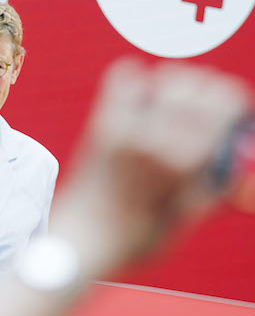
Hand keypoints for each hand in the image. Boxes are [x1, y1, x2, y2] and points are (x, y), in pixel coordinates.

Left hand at [52, 59, 250, 275]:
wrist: (80, 240)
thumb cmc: (133, 238)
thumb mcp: (187, 216)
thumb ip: (212, 183)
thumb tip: (235, 157)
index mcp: (186, 163)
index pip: (225, 105)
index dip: (235, 102)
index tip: (235, 107)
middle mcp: (159, 139)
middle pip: (200, 84)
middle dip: (210, 90)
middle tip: (207, 104)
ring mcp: (129, 128)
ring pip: (167, 75)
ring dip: (177, 83)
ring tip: (175, 100)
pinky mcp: (104, 122)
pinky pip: (124, 78)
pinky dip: (137, 78)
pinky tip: (142, 94)